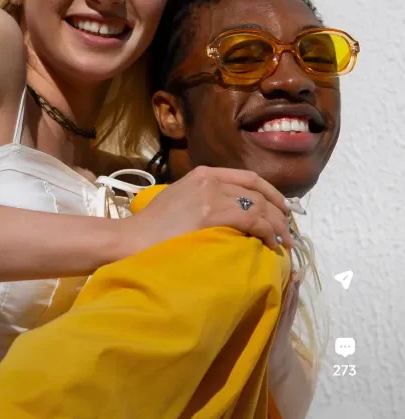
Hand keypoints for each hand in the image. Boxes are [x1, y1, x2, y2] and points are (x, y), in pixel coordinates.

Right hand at [125, 166, 292, 253]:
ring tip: (285, 243)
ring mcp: (211, 194)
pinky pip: (252, 220)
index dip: (271, 193)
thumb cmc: (151, 228)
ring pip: (259, 206)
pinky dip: (267, 232)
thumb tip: (229, 213)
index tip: (283, 209)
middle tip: (289, 230)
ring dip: (277, 226)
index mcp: (203, 173)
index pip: (249, 178)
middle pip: (258, 191)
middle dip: (279, 211)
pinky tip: (271, 244)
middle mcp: (210, 179)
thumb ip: (204, 199)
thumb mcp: (180, 201)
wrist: (130, 239)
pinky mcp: (212, 213)